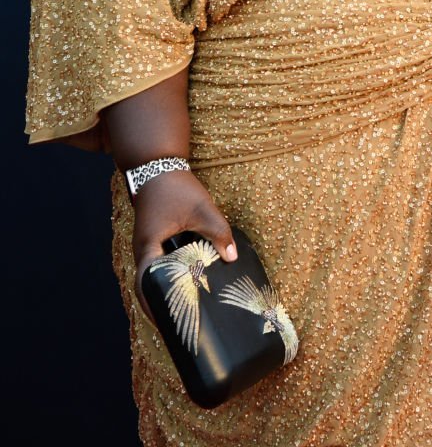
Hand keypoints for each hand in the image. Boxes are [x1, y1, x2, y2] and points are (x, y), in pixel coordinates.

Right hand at [132, 169, 236, 320]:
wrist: (158, 164)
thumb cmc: (176, 186)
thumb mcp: (201, 208)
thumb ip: (218, 232)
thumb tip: (232, 258)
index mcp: (148, 247)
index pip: (147, 285)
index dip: (157, 306)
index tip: (170, 323)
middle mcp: (143, 250)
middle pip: (147, 287)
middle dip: (161, 306)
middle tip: (181, 324)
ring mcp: (146, 246)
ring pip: (152, 277)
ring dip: (165, 292)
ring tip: (184, 309)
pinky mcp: (153, 241)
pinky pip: (158, 266)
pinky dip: (168, 278)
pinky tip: (186, 282)